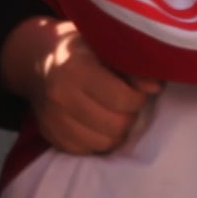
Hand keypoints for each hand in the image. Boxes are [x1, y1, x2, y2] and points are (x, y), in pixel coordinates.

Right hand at [7, 16, 154, 156]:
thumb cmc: (83, 52)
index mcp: (76, 68)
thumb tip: (155, 87)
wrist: (41, 62)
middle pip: (117, 125)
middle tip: (125, 105)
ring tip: (113, 115)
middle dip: (128, 116)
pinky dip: (98, 141)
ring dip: (115, 132)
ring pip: (104, 143)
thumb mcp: (107, 46)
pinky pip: (87, 151)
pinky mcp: (50, 136)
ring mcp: (52, 119)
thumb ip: (132, 65)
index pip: (123, 99)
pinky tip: (97, 125)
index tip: (136, 91)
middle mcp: (60, 95)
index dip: (138, 98)